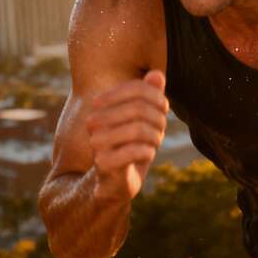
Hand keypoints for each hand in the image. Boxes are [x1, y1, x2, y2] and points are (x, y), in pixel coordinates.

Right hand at [84, 70, 168, 200]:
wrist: (112, 184)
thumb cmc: (130, 148)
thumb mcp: (143, 121)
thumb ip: (149, 97)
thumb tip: (157, 73)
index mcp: (102, 107)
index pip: (136, 89)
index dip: (157, 97)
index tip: (163, 110)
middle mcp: (95, 122)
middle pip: (139, 109)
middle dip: (158, 120)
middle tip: (160, 131)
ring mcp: (97, 143)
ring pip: (138, 129)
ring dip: (154, 137)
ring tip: (154, 144)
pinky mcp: (104, 163)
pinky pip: (136, 150)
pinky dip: (148, 152)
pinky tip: (147, 155)